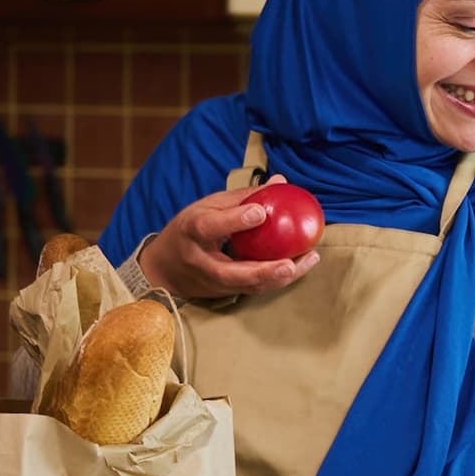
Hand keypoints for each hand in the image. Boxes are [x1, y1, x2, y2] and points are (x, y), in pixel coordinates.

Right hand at [137, 174, 321, 298]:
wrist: (165, 268)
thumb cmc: (191, 229)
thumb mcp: (208, 206)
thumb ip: (244, 197)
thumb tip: (281, 182)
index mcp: (191, 231)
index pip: (209, 227)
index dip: (234, 220)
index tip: (260, 212)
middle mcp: (200, 261)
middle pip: (230, 272)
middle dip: (262, 270)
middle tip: (289, 263)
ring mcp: (212, 282)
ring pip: (248, 286)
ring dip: (280, 278)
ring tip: (309, 260)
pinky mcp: (224, 293)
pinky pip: (254, 289)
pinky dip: (279, 280)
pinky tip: (301, 266)